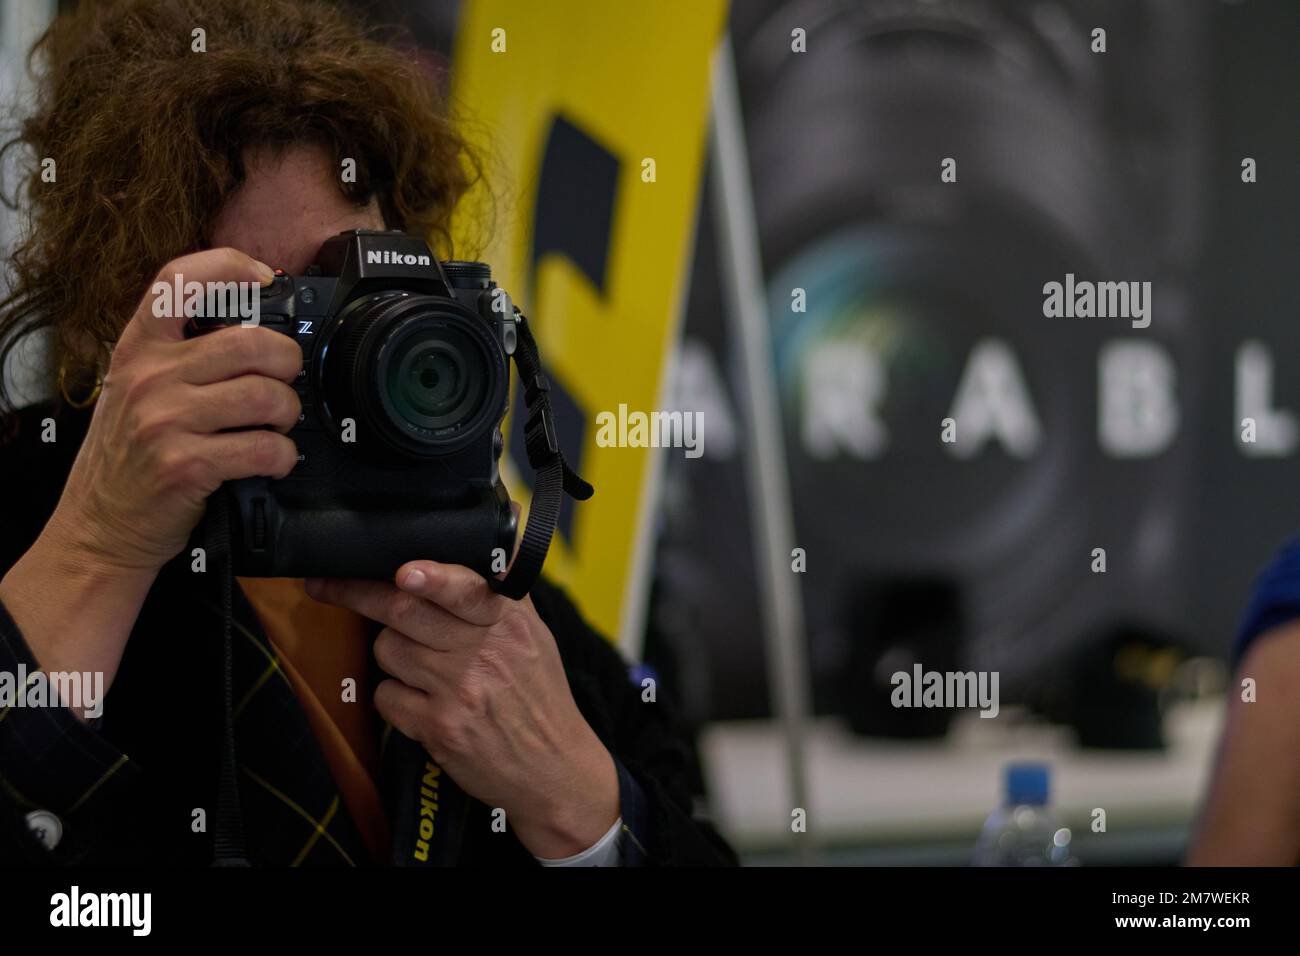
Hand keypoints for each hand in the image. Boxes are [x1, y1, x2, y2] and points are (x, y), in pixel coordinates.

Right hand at [49, 247, 301, 573]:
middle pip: (251, 342)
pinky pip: (264, 448)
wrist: (99, 525)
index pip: (179, 281)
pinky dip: (281, 457)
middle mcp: (150, 376)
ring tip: (276, 426)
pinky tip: (271, 460)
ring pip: (266, 395)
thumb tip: (255, 330)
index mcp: (138, 347)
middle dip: (287, 363)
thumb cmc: (130, 455)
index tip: (264, 278)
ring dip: (288, 414)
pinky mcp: (185, 464)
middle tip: (284, 382)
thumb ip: (182, 354)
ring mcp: (165, 420)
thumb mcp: (137, 388)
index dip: (230, 266)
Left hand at [304, 564, 620, 859]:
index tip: (403, 572)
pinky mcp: (439, 727)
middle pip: (405, 611)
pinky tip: (420, 701)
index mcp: (509, 622)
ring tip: (419, 664)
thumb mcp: (533, 635)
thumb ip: (496, 595)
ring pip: (387, 649)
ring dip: (389, 651)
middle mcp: (485, 652)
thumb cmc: (537, 695)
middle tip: (326, 585)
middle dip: (356, 593)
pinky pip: (386, 695)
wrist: (553, 767)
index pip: (467, 590)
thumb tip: (460, 550)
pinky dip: (393, 695)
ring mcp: (460, 690)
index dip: (432, 578)